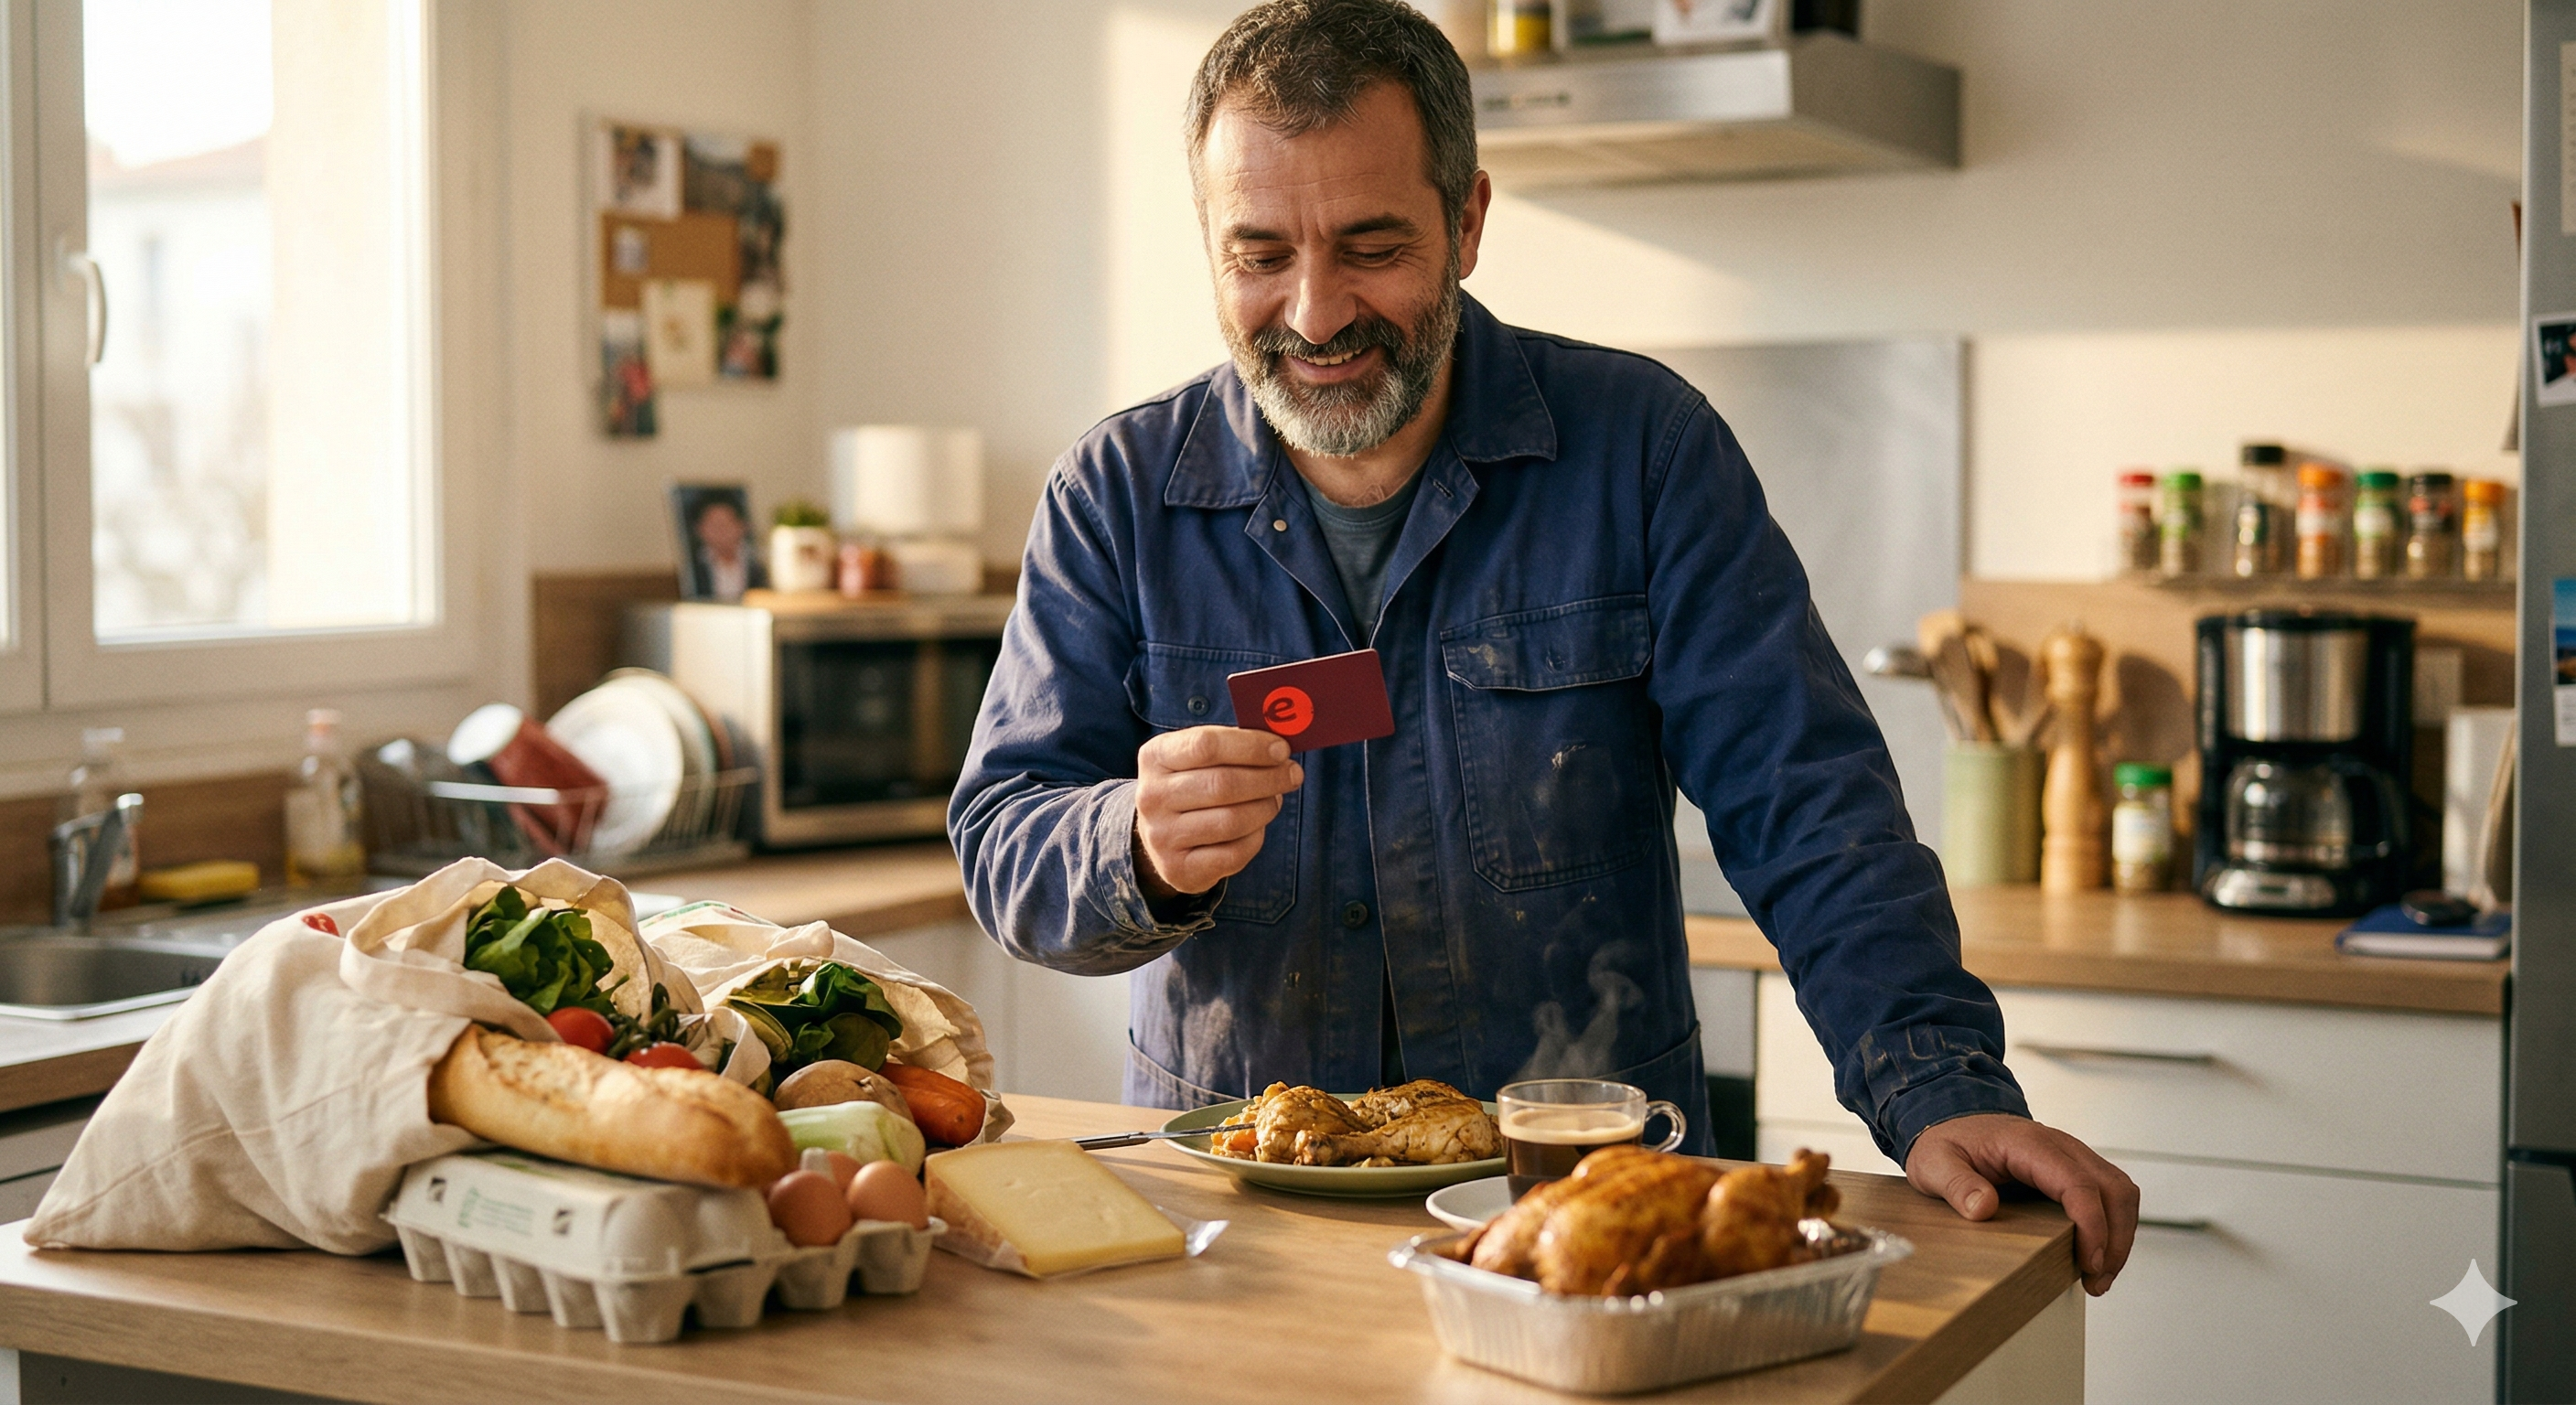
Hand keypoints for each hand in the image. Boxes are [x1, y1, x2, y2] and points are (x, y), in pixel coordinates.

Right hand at [1134, 727, 1303, 900]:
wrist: (1162, 834)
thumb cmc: (1192, 784)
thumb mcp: (1197, 757)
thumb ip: (1233, 745)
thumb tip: (1280, 747)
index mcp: (1155, 757)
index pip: (1206, 745)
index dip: (1250, 746)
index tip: (1282, 749)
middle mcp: (1152, 796)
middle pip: (1223, 784)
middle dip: (1268, 778)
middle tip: (1293, 774)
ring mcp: (1162, 836)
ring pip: (1232, 820)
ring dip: (1266, 807)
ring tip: (1275, 799)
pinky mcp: (1178, 868)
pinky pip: (1234, 853)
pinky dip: (1256, 837)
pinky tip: (1257, 826)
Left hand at [1905, 1113, 2138, 1295]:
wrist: (1953, 1119)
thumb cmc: (1947, 1141)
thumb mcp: (1934, 1163)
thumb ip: (1956, 1184)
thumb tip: (1983, 1208)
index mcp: (2029, 1144)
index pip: (2078, 1183)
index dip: (2092, 1224)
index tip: (2090, 1261)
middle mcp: (2060, 1146)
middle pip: (2113, 1188)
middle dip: (2116, 1239)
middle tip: (2097, 1281)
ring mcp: (2072, 1156)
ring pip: (2120, 1191)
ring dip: (2120, 1235)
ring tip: (2099, 1277)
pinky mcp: (2075, 1169)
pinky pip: (2109, 1194)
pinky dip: (2113, 1225)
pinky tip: (2097, 1255)